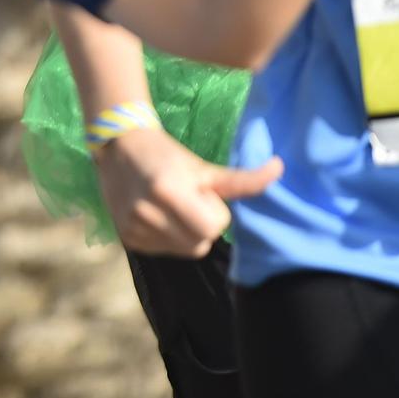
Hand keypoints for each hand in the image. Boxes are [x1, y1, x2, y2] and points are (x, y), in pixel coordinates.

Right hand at [94, 126, 281, 257]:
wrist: (118, 147)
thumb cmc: (167, 155)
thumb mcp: (203, 168)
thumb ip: (241, 179)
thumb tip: (280, 168)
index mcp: (167, 190)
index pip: (213, 227)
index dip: (212, 210)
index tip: (197, 192)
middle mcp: (146, 212)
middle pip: (199, 244)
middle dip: (201, 225)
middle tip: (186, 201)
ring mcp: (133, 228)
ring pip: (183, 250)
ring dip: (185, 233)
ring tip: (171, 209)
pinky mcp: (126, 239)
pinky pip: (164, 250)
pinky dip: (167, 237)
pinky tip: (158, 217)